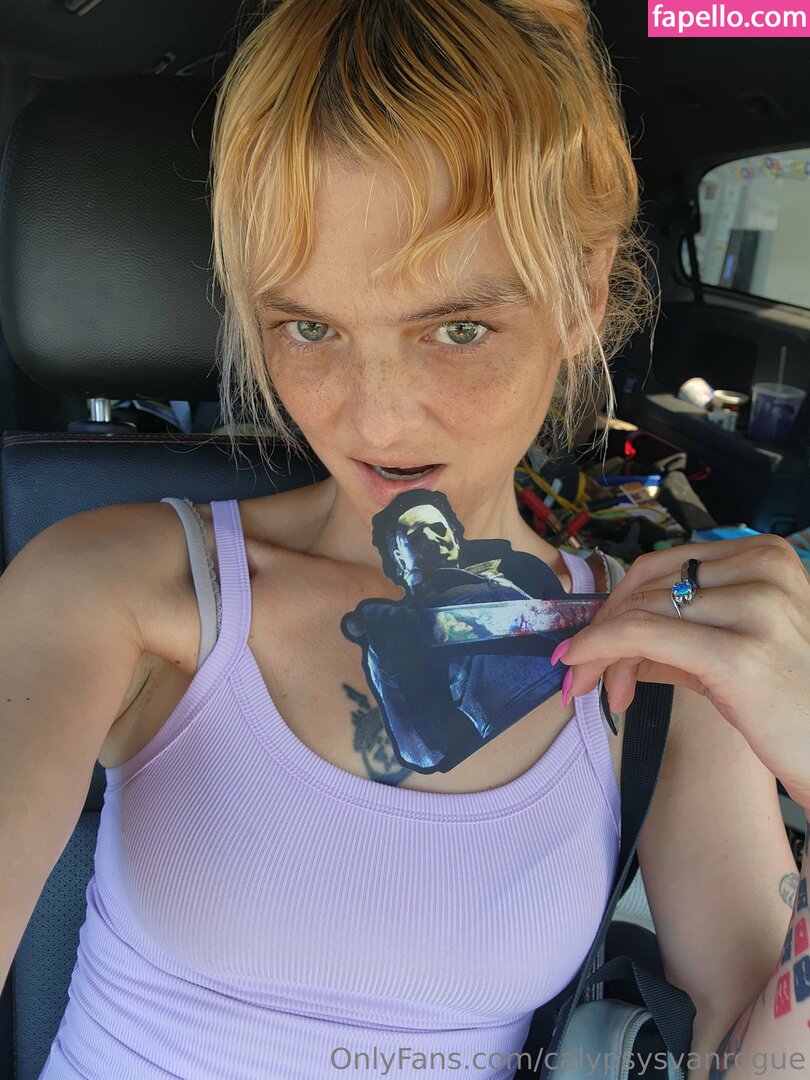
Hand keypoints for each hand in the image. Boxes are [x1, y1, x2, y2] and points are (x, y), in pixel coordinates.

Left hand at [555, 535, 809, 808]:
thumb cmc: (786, 702)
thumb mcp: (728, 650)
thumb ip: (671, 634)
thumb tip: (601, 639)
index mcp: (767, 555)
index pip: (665, 565)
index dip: (617, 600)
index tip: (589, 636)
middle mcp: (765, 569)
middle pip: (648, 587)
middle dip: (602, 629)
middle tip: (578, 672)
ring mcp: (756, 607)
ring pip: (640, 612)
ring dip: (601, 653)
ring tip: (599, 691)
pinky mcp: (738, 653)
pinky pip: (642, 637)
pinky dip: (601, 650)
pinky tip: (584, 674)